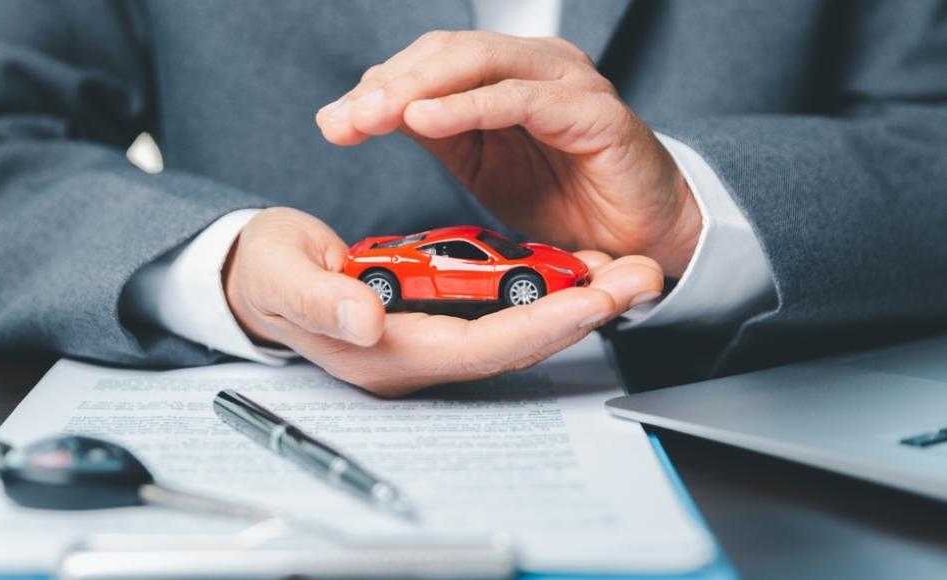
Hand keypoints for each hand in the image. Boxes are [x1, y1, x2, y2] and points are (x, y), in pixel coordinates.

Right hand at [223, 207, 662, 396]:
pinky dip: (542, 289)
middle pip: (513, 343)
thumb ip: (322, 301)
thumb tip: (366, 322)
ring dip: (573, 301)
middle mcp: (419, 353)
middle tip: (637, 278)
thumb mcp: (282, 278)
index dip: (537, 326)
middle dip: (579, 313)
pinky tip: (577, 267)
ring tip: (627, 270)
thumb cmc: (267, 276)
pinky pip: (502, 309)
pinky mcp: (437, 315)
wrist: (258, 277)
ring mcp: (430, 337)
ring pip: (516, 328)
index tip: (592, 301)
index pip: (477, 347)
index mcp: (386, 352)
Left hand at [316, 31, 701, 276]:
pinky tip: (425, 120)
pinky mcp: (593, 112)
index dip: (380, 86)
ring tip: (372, 118)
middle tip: (344, 121)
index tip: (336, 123)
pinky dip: (468, 107)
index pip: (431, 61)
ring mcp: (566, 83)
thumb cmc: (566, 200)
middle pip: (447, 53)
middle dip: (388, 86)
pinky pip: (519, 100)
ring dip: (418, 89)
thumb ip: (439, 132)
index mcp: (507, 74)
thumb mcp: (484, 166)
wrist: (639, 239)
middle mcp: (536, 66)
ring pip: (479, 64)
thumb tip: (372, 112)